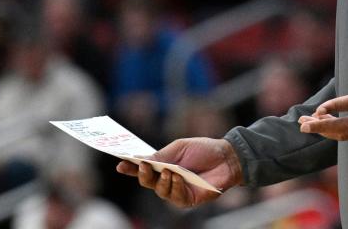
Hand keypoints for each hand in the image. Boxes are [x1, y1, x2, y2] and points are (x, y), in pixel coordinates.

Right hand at [116, 137, 242, 207]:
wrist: (227, 158)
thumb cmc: (204, 150)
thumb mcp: (179, 148)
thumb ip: (161, 155)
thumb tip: (141, 160)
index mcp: (163, 164)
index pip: (143, 168)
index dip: (130, 167)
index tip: (120, 163)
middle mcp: (167, 179)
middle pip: (147, 182)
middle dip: (142, 174)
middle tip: (141, 165)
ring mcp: (177, 190)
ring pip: (160, 191)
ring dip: (162, 181)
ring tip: (168, 171)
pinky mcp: (188, 199)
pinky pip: (175, 197)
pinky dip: (175, 187)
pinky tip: (178, 178)